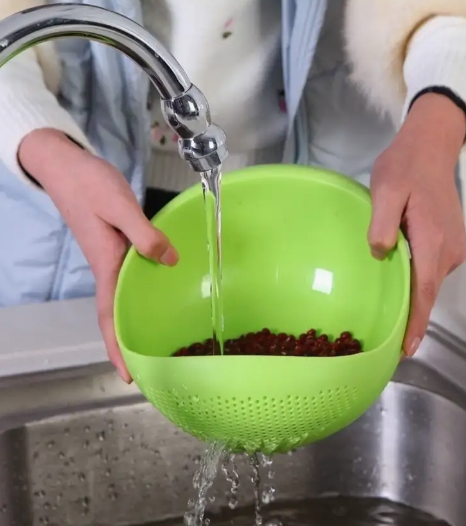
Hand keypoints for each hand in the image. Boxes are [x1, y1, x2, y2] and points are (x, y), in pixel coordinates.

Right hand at [19, 129, 178, 381]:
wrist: (67, 167)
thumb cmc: (89, 185)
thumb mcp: (119, 206)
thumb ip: (144, 234)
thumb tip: (169, 261)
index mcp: (106, 265)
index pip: (110, 317)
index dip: (117, 347)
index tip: (128, 376)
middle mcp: (107, 269)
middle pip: (117, 315)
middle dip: (128, 344)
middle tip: (150, 368)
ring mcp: (111, 260)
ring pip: (124, 299)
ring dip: (135, 321)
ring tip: (156, 340)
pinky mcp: (116, 249)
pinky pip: (129, 279)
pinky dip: (140, 293)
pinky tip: (156, 292)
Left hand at [368, 93, 465, 356]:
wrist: (431, 149)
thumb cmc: (404, 168)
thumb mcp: (385, 189)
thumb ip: (381, 222)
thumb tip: (380, 253)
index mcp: (432, 239)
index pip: (424, 289)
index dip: (416, 320)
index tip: (407, 348)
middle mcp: (448, 249)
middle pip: (429, 292)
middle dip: (414, 320)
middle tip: (395, 347)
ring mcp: (453, 247)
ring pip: (431, 283)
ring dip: (416, 304)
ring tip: (396, 325)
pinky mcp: (451, 242)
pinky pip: (433, 272)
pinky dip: (420, 286)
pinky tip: (404, 291)